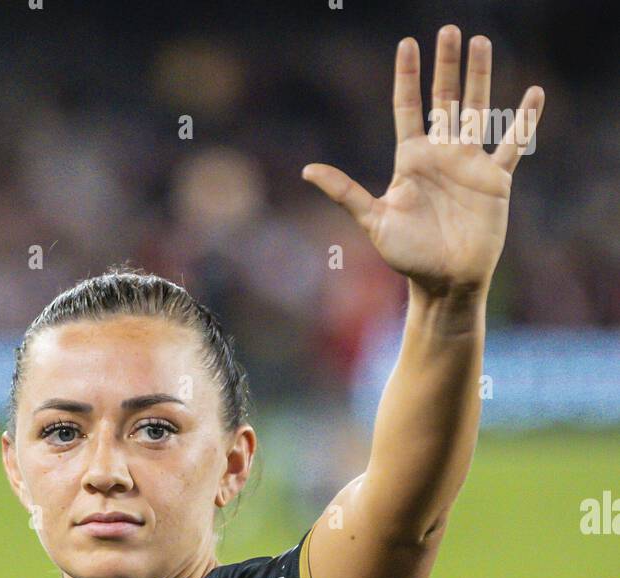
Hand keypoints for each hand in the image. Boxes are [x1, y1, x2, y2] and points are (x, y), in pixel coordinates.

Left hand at [303, 26, 544, 297]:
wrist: (445, 283)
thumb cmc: (408, 256)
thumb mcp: (374, 221)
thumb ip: (345, 193)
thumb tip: (306, 171)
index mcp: (411, 159)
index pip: (408, 108)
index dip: (407, 77)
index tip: (408, 44)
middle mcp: (441, 155)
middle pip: (445, 99)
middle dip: (446, 66)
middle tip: (450, 30)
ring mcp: (470, 164)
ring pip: (478, 110)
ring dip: (480, 77)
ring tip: (481, 43)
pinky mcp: (495, 180)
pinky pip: (513, 144)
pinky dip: (525, 120)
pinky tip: (534, 93)